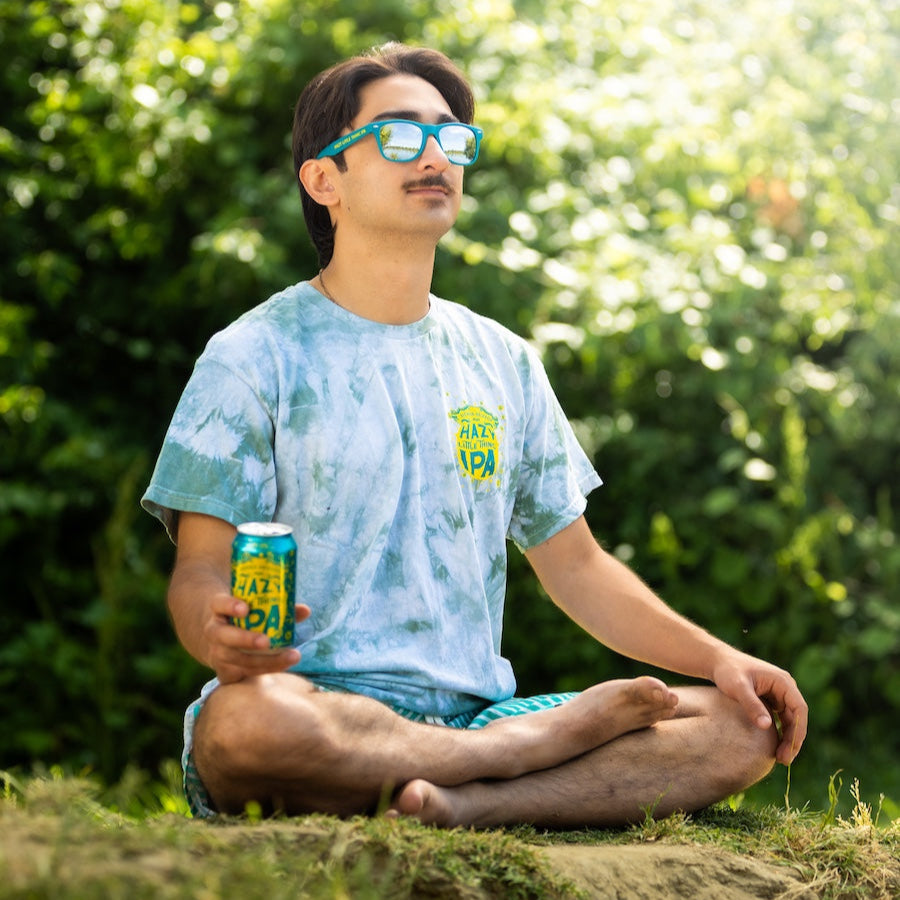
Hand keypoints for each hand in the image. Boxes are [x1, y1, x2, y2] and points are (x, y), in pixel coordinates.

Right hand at [204, 592, 309, 684]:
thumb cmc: (247, 620)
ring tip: (293, 656)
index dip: (230, 605)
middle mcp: (214, 632)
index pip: (219, 604)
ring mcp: (217, 653)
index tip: (246, 609)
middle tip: (267, 641)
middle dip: (246, 639)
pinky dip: (265, 670)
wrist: (224, 642)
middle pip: (224, 636)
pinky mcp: (224, 672)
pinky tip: (284, 666)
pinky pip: (244, 673)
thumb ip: (281, 609)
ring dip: (266, 660)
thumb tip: (305, 611)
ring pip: (238, 659)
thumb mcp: (258, 610)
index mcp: (220, 610)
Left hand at [712, 650, 807, 765]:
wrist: (718, 662)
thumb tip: (766, 726)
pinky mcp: (771, 700)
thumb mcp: (738, 687)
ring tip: (780, 758)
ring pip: (790, 721)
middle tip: (784, 759)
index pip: (800, 709)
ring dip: (787, 739)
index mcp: (783, 682)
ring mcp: (779, 694)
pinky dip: (779, 733)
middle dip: (793, 739)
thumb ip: (752, 705)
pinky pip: (780, 719)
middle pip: (797, 717)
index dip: (798, 730)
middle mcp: (785, 688)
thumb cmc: (728, 671)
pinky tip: (774, 747)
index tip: (792, 747)